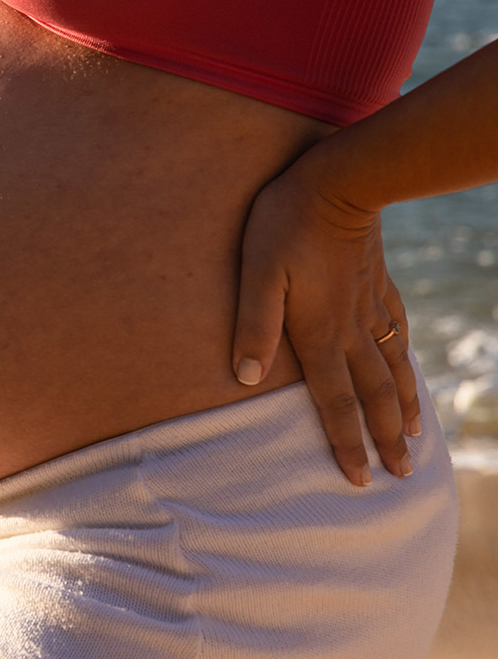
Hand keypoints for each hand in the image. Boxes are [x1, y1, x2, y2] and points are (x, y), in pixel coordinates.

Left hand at [231, 161, 418, 486]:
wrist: (340, 180)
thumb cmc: (285, 224)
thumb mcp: (256, 272)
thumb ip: (253, 325)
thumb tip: (246, 378)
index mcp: (320, 333)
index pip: (334, 402)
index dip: (346, 442)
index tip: (361, 479)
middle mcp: (352, 329)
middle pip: (371, 395)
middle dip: (384, 438)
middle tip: (401, 474)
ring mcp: (370, 307)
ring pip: (391, 369)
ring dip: (401, 407)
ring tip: (413, 437)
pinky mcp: (378, 285)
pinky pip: (398, 334)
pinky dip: (406, 361)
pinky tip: (408, 370)